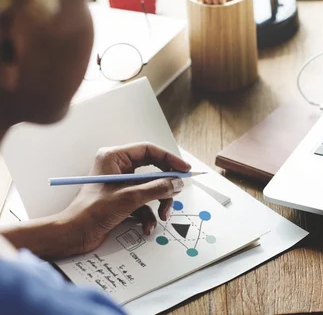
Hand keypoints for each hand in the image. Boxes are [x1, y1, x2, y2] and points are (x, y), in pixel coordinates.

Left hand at [61, 142, 190, 254]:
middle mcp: (118, 168)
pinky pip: (144, 203)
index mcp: (114, 157)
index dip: (169, 159)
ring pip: (151, 188)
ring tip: (162, 216)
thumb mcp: (130, 198)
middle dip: (165, 186)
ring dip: (159, 203)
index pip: (149, 150)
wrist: (74, 235)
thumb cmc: (91, 212)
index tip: (184, 169)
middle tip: (177, 191)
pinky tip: (146, 227)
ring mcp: (121, 184)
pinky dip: (148, 215)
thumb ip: (157, 188)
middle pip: (153, 170)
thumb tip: (177, 183)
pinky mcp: (122, 200)